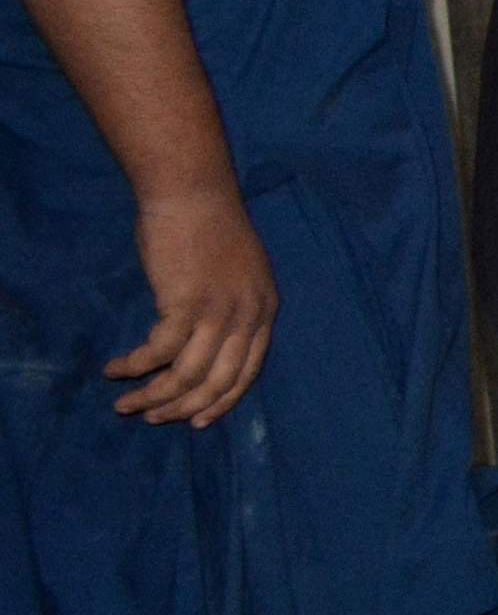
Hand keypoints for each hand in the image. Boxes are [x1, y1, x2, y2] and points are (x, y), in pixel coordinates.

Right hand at [111, 181, 275, 426]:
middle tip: (154, 419)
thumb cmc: (209, 227)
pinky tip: (115, 370)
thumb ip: (230, 307)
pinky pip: (157, 353)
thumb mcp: (237, 271)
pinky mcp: (185, 305)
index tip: (196, 421)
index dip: (221, 401)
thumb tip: (205, 341)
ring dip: (152, 397)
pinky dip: (134, 367)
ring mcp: (219, 312)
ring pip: (186, 376)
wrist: (194, 193)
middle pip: (218, 382)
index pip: (249, 372)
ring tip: (125, 405)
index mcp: (266, 309)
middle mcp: (249, 316)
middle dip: (183, 408)